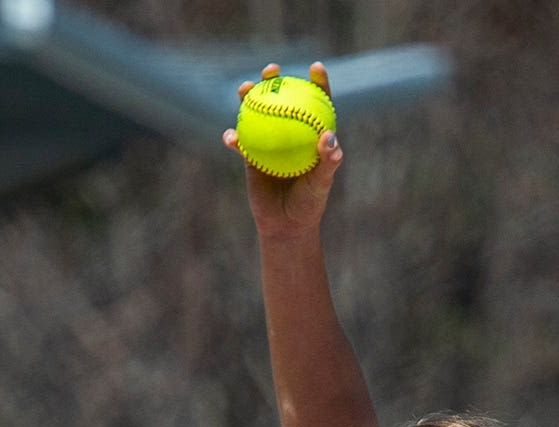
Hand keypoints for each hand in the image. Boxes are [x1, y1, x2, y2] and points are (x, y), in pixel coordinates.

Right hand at [223, 61, 343, 241]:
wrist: (286, 226)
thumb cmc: (308, 205)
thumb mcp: (321, 185)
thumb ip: (328, 161)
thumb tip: (328, 136)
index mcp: (309, 132)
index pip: (315, 101)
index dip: (317, 81)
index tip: (315, 68)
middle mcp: (288, 131)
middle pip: (280, 97)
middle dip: (273, 78)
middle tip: (271, 70)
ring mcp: (267, 140)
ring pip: (256, 111)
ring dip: (248, 96)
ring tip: (245, 89)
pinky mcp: (250, 154)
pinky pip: (240, 141)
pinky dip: (233, 137)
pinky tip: (230, 138)